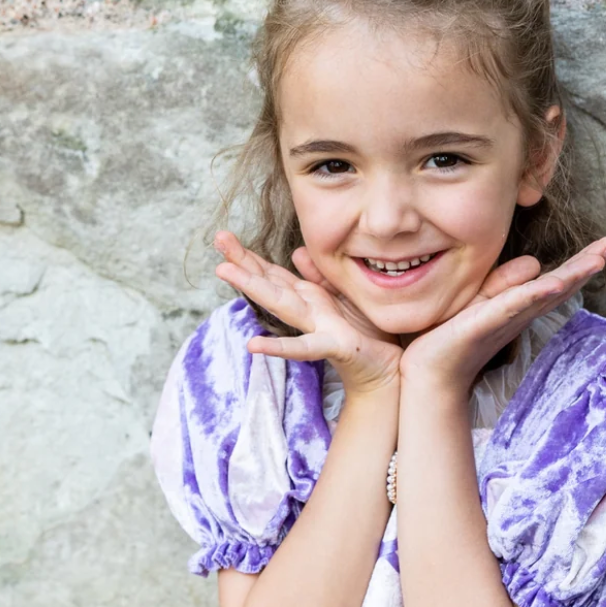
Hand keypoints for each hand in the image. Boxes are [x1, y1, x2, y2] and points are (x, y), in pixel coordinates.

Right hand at [214, 232, 400, 399]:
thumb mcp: (345, 295)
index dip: (250, 256)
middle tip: (217, 239)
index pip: (274, 273)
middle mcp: (308, 311)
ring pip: (281, 303)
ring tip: (224, 271)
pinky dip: (278, 347)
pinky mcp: (333, 346)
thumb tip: (296, 253)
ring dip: (252, 287)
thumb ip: (320, 277)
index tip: (224, 237)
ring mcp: (317, 328)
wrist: (387, 369)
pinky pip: (304, 347)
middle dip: (243, 262)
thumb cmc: (367, 334)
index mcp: (311, 298)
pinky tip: (254, 345)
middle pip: (270, 282)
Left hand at [399, 237, 605, 394]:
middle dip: (588, 264)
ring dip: (572, 277)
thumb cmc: (450, 338)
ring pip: (545, 294)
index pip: (555, 280)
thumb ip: (504, 282)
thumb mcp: (480, 300)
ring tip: (598, 260)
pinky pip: (513, 306)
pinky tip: (553, 283)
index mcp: (518, 306)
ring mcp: (505, 319)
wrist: (429, 374)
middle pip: (561, 285)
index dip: (581, 263)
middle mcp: (519, 313)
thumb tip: (534, 262)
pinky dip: (533, 294)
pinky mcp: (485, 323)